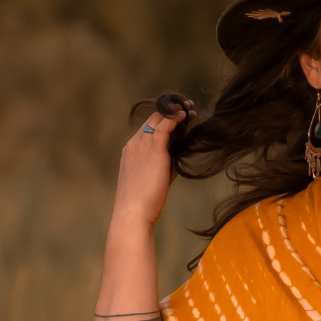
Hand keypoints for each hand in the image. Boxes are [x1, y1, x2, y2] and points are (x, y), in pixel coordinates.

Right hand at [112, 98, 194, 229]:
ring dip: (175, 112)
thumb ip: (163, 166)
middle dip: (169, 111)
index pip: (146, 128)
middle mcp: (135, 143)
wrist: (132, 211)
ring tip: (189, 109)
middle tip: (186, 109)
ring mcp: (143, 144)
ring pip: (159, 119)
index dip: (162, 120)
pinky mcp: (154, 149)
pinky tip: (186, 115)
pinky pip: (165, 125)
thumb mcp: (152, 179)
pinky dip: (176, 118)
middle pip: (152, 119)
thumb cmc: (142, 202)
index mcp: (130, 151)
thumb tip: (176, 159)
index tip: (175, 118)